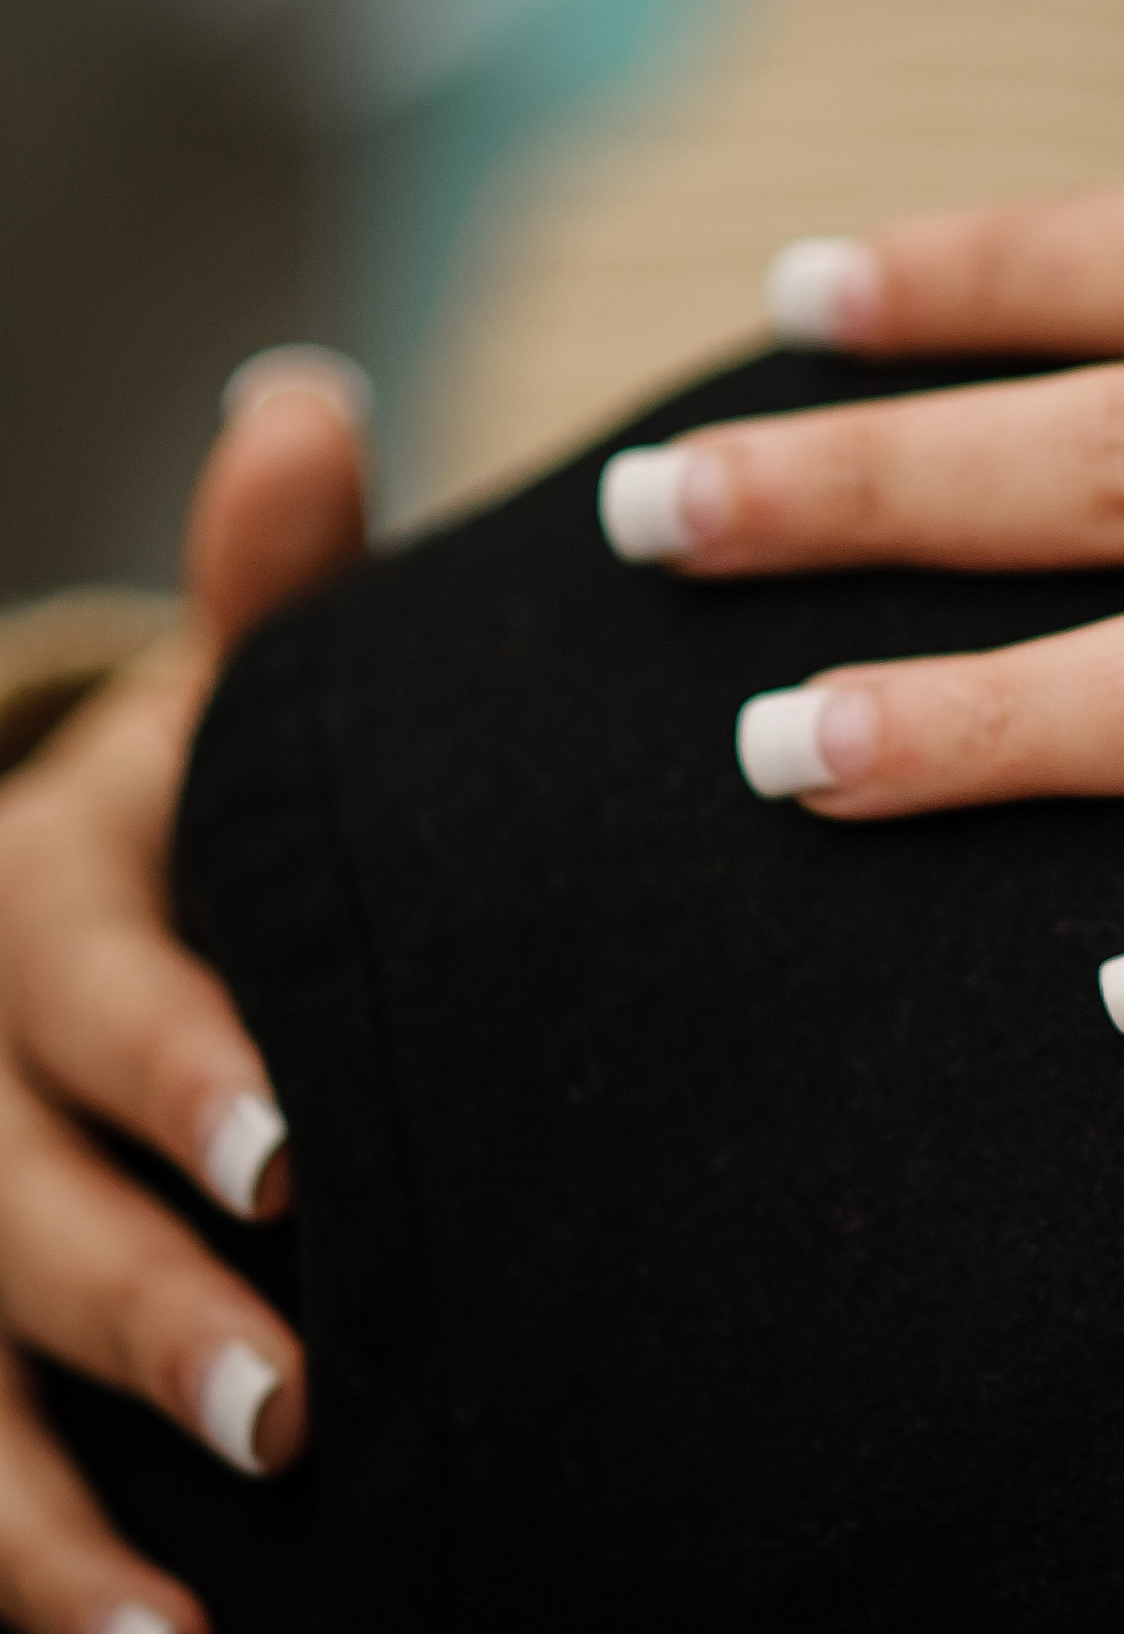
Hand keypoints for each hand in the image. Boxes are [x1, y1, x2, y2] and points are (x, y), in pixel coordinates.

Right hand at [0, 358, 364, 1633]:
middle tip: (294, 1403)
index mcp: (36, 916)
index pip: (103, 997)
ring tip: (189, 1620)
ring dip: (58, 1511)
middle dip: (146, 1306)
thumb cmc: (156, 853)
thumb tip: (306, 400)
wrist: (11, 952)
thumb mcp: (194, 728)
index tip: (299, 1157)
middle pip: (24, 1211)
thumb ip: (264, 599)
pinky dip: (21, 1581)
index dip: (183, 1075)